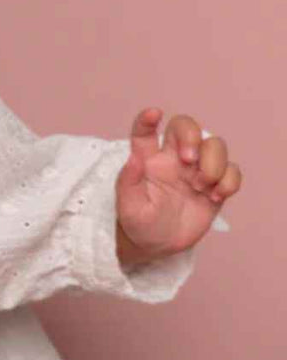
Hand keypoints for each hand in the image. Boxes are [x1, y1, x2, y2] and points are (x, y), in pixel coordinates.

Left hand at [115, 108, 242, 262]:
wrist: (157, 245)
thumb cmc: (138, 222)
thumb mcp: (127, 207)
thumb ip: (128, 182)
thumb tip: (133, 159)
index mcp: (147, 160)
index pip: (145, 133)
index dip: (147, 120)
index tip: (153, 113)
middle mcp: (172, 159)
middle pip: (186, 127)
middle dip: (191, 136)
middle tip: (188, 160)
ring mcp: (196, 170)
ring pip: (214, 145)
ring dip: (212, 163)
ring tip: (200, 187)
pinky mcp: (215, 185)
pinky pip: (232, 171)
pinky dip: (229, 181)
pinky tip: (215, 197)